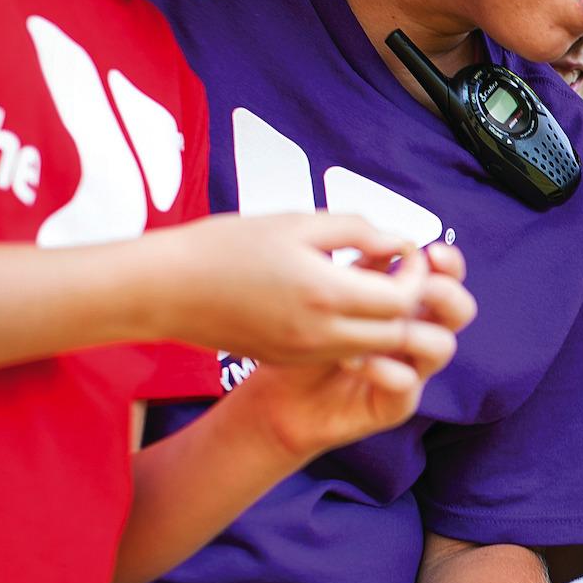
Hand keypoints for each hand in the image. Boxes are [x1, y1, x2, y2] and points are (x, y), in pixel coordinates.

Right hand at [150, 212, 457, 362]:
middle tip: (398, 272)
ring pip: (372, 349)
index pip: (401, 300)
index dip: (415, 277)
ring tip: (372, 285)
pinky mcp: (290, 360)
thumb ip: (356, 230)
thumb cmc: (226, 245)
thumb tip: (398, 241)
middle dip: (407, 304)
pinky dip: (357, 334)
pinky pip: (342, 354)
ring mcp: (304, 351)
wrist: (167, 289)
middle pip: (395, 333)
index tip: (406, 254)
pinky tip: (342, 303)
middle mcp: (320, 332)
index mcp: (325, 292)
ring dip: (384, 322)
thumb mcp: (296, 222)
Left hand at [233, 244, 474, 459]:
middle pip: (459, 311)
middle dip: (446, 294)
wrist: (280, 397)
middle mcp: (416, 335)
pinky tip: (353, 361)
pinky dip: (384, 371)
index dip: (449, 264)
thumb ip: (361, 271)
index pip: (446, 278)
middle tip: (421, 287)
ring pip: (441, 346)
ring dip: (414, 330)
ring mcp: (410, 371)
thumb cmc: (306, 343)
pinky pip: (407, 386)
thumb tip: (388, 242)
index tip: (431, 251)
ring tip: (378, 326)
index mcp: (407, 303)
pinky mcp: (394, 405)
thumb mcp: (330, 295)